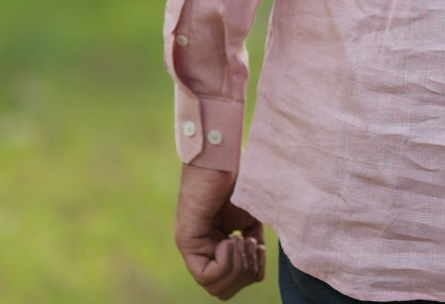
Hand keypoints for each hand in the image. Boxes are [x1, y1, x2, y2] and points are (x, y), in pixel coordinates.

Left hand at [174, 163, 265, 298]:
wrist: (226, 153)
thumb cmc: (242, 175)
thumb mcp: (253, 217)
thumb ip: (253, 243)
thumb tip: (257, 272)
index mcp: (218, 243)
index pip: (232, 282)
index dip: (251, 272)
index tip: (257, 244)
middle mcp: (203, 248)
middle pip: (224, 290)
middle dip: (246, 273)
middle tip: (250, 243)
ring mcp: (193, 246)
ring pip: (215, 287)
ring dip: (238, 268)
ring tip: (242, 240)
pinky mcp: (187, 240)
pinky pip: (204, 275)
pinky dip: (226, 263)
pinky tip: (231, 239)